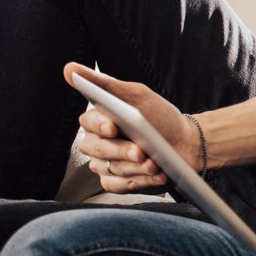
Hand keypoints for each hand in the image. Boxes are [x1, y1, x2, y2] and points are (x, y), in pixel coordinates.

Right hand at [64, 63, 184, 193]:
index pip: (88, 122)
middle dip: (122, 151)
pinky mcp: (116, 182)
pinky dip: (139, 181)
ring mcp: (105, 164)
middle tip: (141, 151)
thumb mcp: (138, 96)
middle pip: (97, 149)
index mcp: (100, 119)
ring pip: (109, 169)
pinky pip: (118, 186)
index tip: (113, 126)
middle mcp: (98, 142)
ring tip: (155, 163)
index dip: (100, 125)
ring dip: (135, 167)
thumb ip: (106, 85)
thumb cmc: (161, 117)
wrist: (186, 144)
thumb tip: (69, 69)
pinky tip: (157, 175)